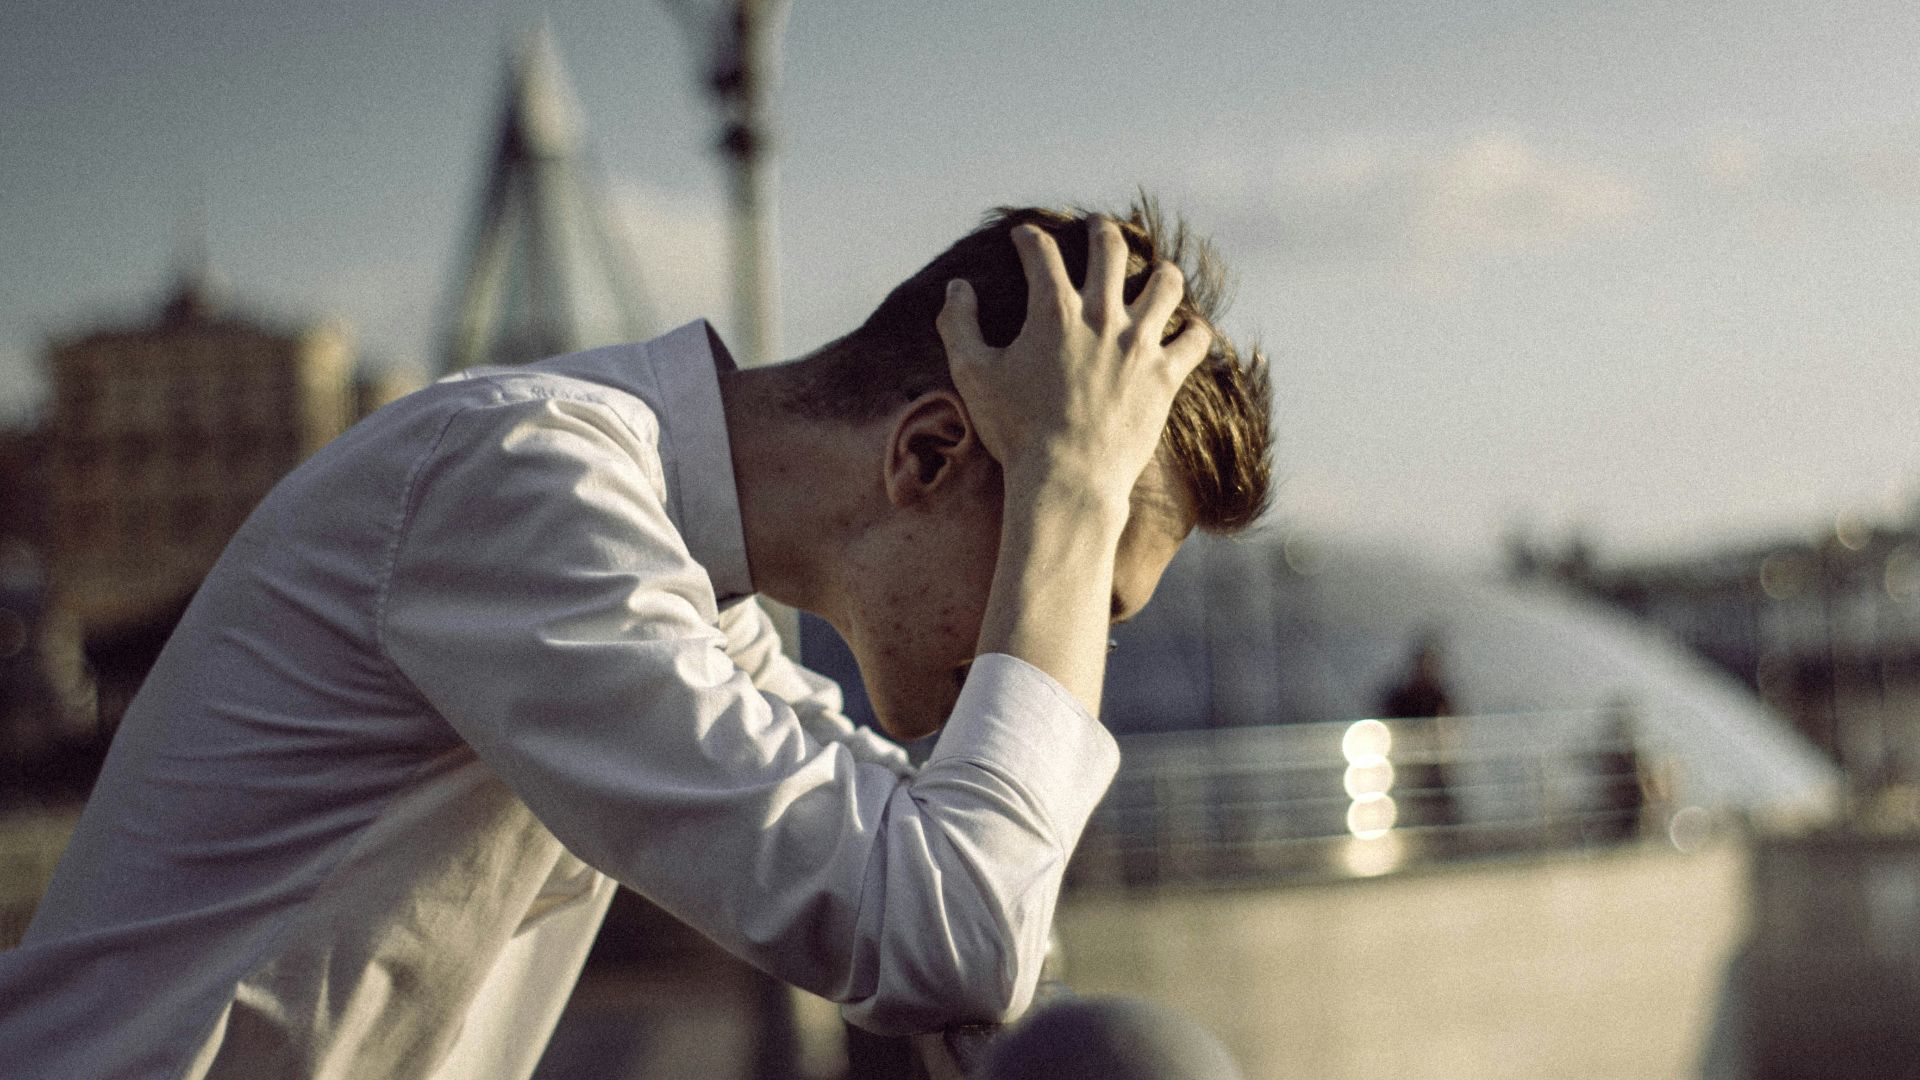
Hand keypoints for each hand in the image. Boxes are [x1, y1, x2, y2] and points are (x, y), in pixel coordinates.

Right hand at [936, 216, 1212, 503]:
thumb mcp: (972, 375)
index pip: (1041, 252)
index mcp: (1053, 310)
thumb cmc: (1015, 431)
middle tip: (1097, 226)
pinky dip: (1194, 330)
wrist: (1067, 480)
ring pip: (1166, 284)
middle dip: (1101, 230)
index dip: (1029, 237)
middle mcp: (1101, 316)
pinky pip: (1195, 339)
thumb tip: (956, 287)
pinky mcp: (1166, 376)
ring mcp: (1139, 344)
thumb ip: (959, 325)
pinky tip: (1190, 330)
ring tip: (1159, 272)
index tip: (1025, 235)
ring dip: (1161, 272)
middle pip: (1110, 250)